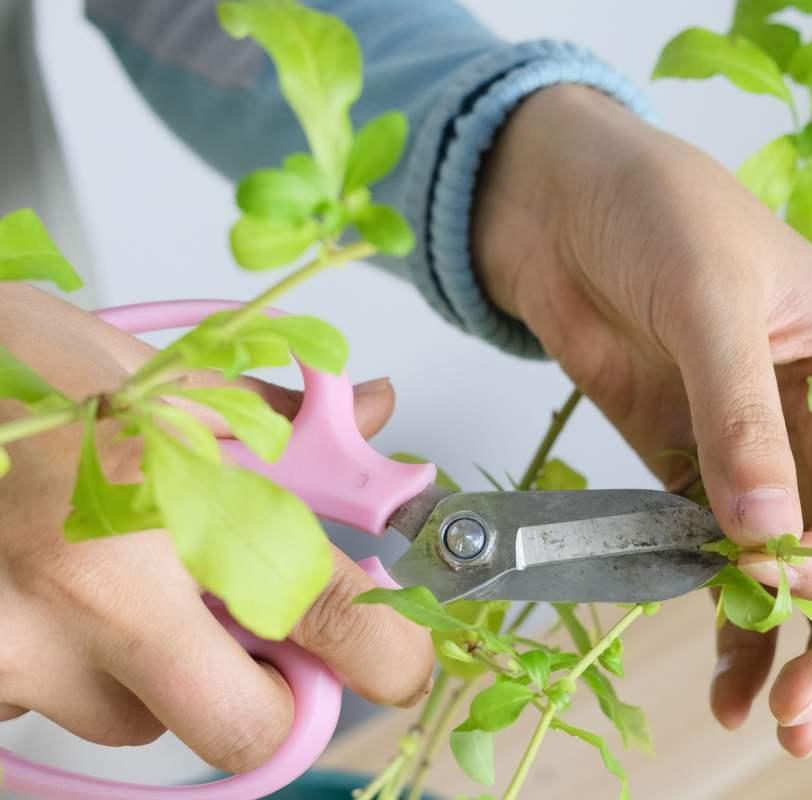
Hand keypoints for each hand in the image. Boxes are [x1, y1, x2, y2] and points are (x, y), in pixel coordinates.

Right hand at [0, 286, 432, 771]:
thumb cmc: (23, 375)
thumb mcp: (167, 378)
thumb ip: (281, 416)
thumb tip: (370, 412)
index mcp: (167, 508)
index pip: (325, 617)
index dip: (387, 654)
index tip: (396, 660)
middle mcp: (88, 601)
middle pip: (244, 728)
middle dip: (275, 695)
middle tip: (268, 635)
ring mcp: (17, 654)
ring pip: (144, 724)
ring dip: (167, 675)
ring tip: (132, 583)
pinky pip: (59, 710)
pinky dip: (82, 670)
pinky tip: (63, 596)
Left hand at [474, 87, 811, 756]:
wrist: (564, 200)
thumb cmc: (659, 211)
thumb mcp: (710, 299)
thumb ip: (740, 421)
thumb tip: (765, 542)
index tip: (776, 581)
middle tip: (805, 717)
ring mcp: (757, 457)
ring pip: (796, 574)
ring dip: (790, 647)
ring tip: (775, 722)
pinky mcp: (691, 472)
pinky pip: (721, 561)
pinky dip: (727, 620)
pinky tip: (726, 682)